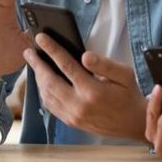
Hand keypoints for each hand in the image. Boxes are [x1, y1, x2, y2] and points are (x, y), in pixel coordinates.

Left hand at [23, 34, 146, 140]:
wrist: (133, 123)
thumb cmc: (129, 94)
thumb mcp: (124, 74)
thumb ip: (104, 63)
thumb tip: (84, 55)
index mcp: (93, 91)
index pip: (66, 66)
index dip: (52, 50)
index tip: (40, 38)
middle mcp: (79, 105)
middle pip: (49, 81)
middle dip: (37, 64)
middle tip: (28, 51)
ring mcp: (73, 115)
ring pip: (47, 95)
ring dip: (38, 78)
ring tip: (34, 64)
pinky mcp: (71, 121)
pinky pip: (50, 106)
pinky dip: (43, 92)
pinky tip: (43, 82)